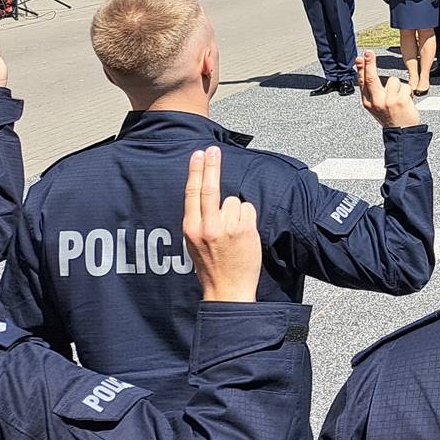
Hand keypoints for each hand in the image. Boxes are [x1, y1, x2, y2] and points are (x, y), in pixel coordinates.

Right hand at [182, 146, 261, 302]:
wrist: (227, 289)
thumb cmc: (211, 265)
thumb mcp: (194, 242)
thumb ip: (199, 220)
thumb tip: (209, 196)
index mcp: (191, 228)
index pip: (192, 193)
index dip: (196, 171)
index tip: (198, 156)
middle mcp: (208, 226)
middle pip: (211, 188)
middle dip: (211, 166)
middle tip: (213, 150)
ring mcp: (227, 228)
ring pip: (233, 201)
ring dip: (235, 211)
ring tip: (232, 232)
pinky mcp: (245, 230)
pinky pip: (248, 209)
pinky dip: (247, 217)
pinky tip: (243, 234)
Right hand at [356, 51, 419, 127]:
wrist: (403, 133)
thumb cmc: (391, 117)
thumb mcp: (376, 106)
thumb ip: (372, 92)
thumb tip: (368, 73)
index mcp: (368, 103)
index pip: (362, 82)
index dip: (361, 68)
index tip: (360, 57)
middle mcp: (376, 102)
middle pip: (371, 78)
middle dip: (369, 63)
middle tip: (368, 52)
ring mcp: (387, 101)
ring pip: (393, 81)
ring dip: (400, 88)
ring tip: (400, 99)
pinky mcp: (399, 101)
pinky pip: (405, 87)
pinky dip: (408, 92)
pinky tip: (406, 102)